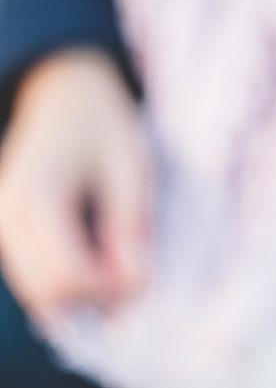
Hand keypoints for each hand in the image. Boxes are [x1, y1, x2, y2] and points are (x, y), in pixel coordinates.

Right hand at [0, 49, 149, 319]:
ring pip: (39, 291)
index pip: (66, 275)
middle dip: (98, 295)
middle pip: (48, 292)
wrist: (65, 95)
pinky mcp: (9, 232)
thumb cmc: (102, 124)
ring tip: (124, 258)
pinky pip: (36, 274)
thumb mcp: (130, 167)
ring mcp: (2, 226)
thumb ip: (130, 225)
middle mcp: (7, 216)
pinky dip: (71, 276)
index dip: (110, 288)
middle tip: (139, 271)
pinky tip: (102, 252)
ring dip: (85, 289)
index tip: (146, 273)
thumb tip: (135, 282)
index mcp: (35, 195)